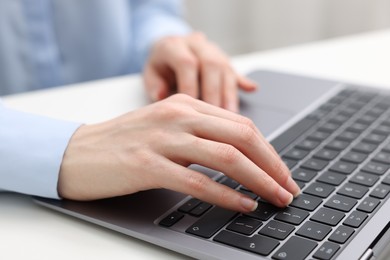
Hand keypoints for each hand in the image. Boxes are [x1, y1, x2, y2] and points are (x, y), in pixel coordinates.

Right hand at [58, 94, 299, 211]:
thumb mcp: (165, 126)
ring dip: (259, 180)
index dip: (269, 150)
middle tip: (288, 188)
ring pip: (226, 157)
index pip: (241, 124)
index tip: (282, 171)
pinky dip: (226, 195)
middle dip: (272, 165)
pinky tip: (243, 205)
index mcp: (185, 104)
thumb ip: (199, 133)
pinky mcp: (148, 164)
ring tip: (276, 198)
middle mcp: (177, 115)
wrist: (77, 152)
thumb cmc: (123, 142)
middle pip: (242, 137)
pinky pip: (198, 181)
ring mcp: (163, 139)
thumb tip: (239, 154)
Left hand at [143, 32, 256, 111]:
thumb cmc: (160, 67)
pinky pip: (235, 70)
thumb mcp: (149, 73)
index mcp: (174, 46)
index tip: (192, 109)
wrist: (169, 48)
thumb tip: (162, 96)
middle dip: (214, 92)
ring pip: (225, 68)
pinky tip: (252, 90)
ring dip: (229, 93)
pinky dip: (243, 81)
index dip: (191, 85)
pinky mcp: (224, 60)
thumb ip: (154, 85)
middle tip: (216, 116)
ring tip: (231, 115)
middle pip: (211, 64)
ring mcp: (212, 51)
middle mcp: (196, 45)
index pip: (186, 63)